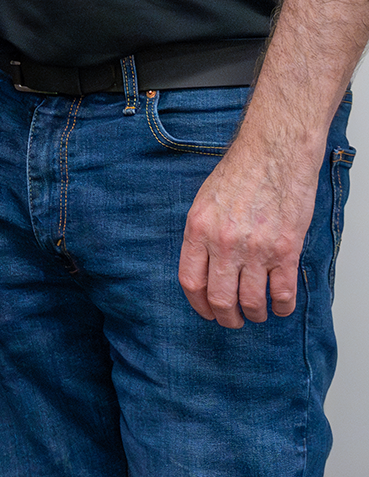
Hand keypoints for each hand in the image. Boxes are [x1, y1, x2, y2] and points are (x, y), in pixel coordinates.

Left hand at [179, 128, 320, 327]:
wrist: (273, 155)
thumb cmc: (240, 173)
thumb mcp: (204, 202)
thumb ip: (202, 235)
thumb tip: (203, 266)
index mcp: (198, 229)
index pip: (191, 281)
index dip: (198, 304)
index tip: (206, 311)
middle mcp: (224, 242)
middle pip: (220, 298)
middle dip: (226, 317)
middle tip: (232, 321)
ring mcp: (256, 249)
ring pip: (251, 301)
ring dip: (254, 314)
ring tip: (256, 314)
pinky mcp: (285, 250)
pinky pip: (282, 292)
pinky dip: (281, 307)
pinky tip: (279, 307)